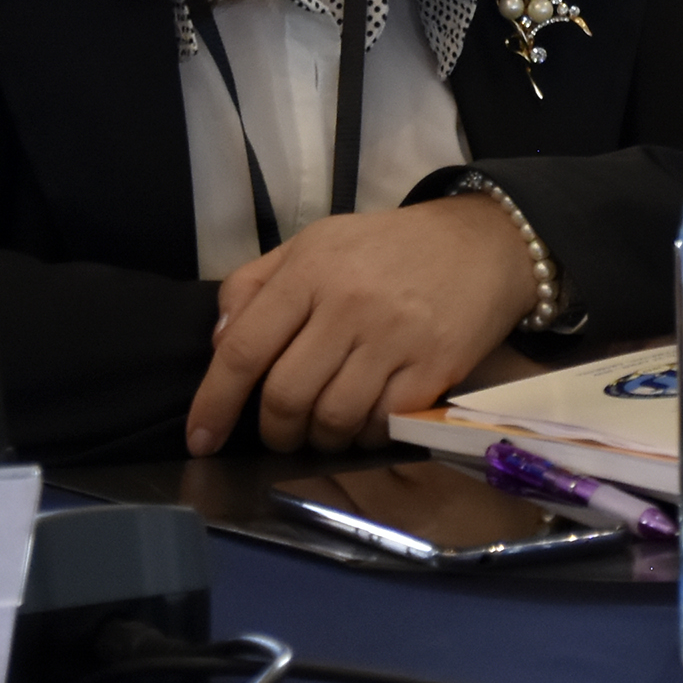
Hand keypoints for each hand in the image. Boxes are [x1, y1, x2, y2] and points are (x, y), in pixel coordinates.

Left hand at [186, 191, 538, 454]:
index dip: (214, 403)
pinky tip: (364, 421)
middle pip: (285, 396)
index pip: (245, 350)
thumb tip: (220, 343)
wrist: (483, 244)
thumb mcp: (315, 243)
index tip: (199, 439)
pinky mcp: (434, 368)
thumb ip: (256, 285)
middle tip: (280, 432)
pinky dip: (362, 436)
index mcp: (311, 270)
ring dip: (318, 439)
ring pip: (331, 419)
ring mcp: (394, 338)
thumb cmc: (388, 247)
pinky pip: (380, 426)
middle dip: (273, 430)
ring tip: (323, 428)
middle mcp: (349, 304)